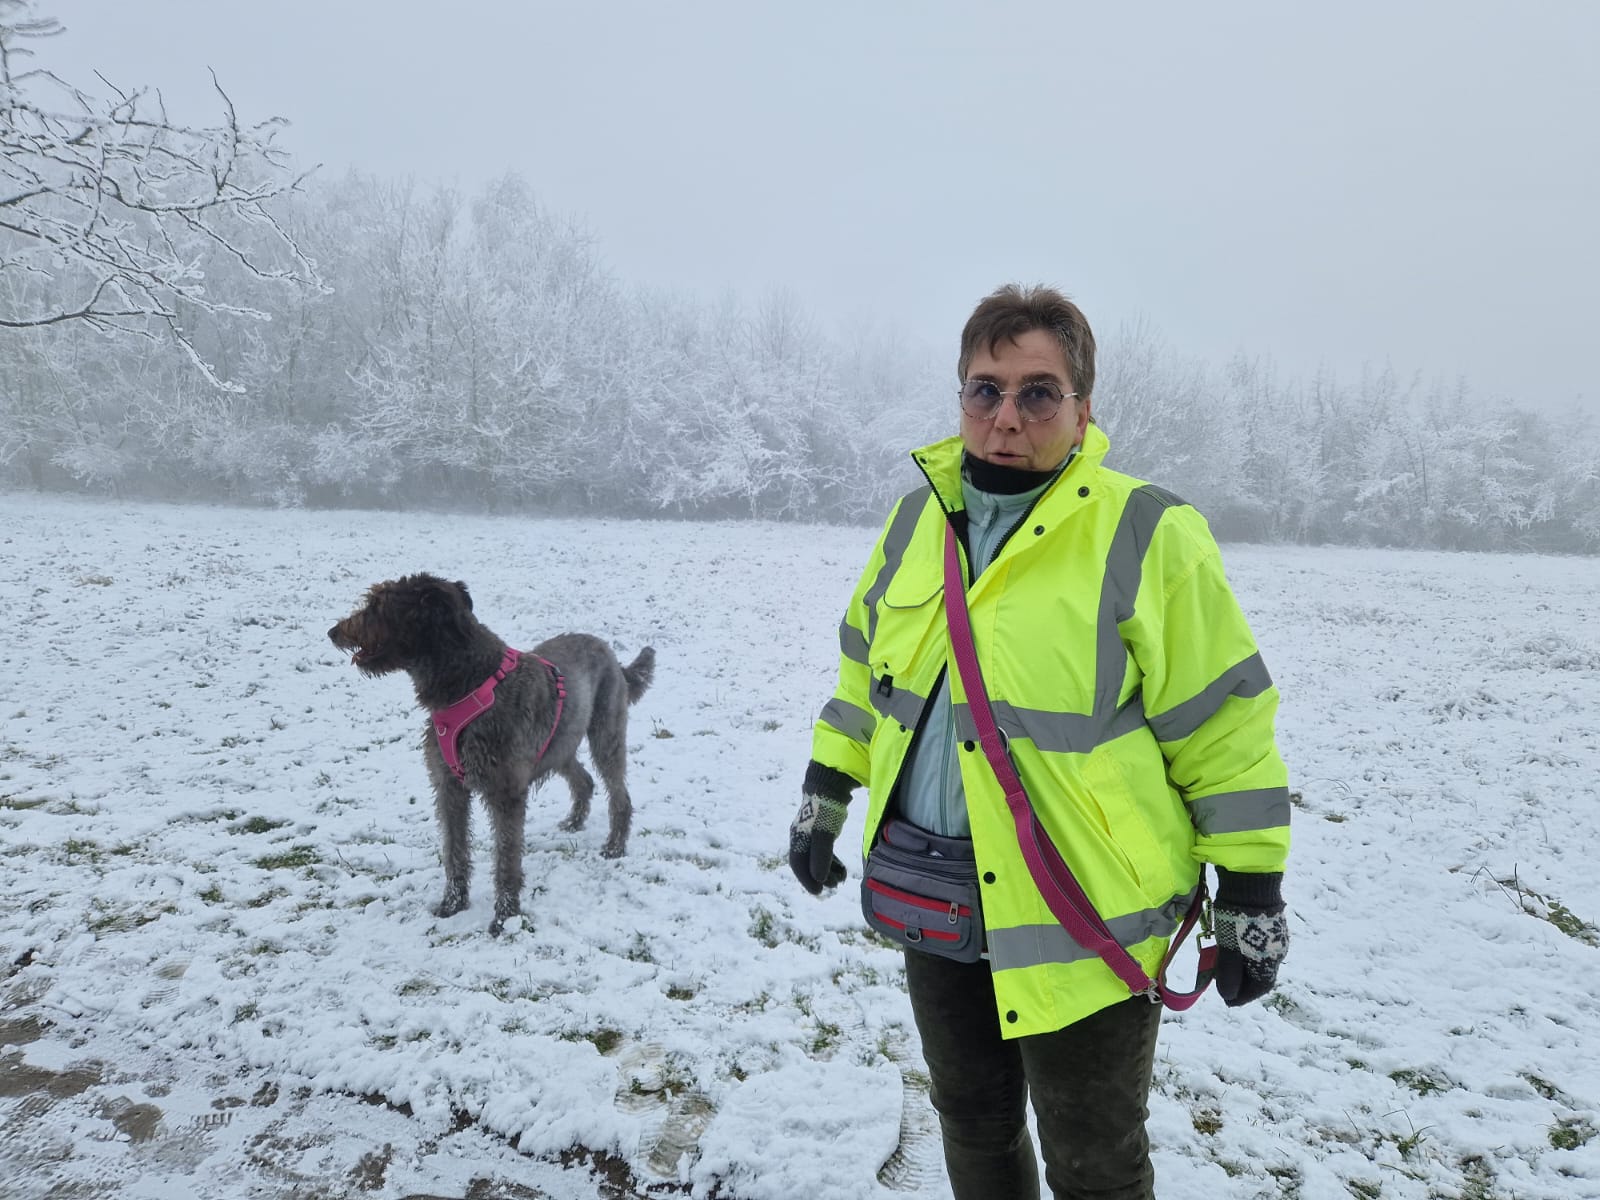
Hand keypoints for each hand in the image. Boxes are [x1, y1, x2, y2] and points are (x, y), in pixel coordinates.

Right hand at [788, 793, 847, 894]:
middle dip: (820, 877)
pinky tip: (841, 868)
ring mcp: (812, 834)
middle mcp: (802, 838)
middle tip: (835, 885)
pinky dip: (832, 862)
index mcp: (798, 838)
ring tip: (842, 878)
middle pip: (807, 864)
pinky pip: (824, 852)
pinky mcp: (822, 831)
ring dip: (828, 871)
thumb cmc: (825, 811)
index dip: (806, 879)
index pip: (798, 864)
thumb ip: (821, 857)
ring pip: (816, 859)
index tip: (818, 891)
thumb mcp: (824, 835)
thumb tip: (819, 879)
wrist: (830, 788)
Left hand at [1212, 869, 1287, 1006]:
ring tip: (1226, 968)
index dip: (1244, 996)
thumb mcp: (1229, 950)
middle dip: (1243, 983)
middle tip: (1225, 985)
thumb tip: (1228, 995)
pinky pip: (1258, 947)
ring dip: (1244, 968)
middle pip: (1261, 974)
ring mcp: (1275, 936)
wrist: (1249, 885)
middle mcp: (1277, 951)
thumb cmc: (1238, 920)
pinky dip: (1246, 955)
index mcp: (1269, 961)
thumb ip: (1229, 974)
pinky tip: (1233, 950)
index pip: (1260, 987)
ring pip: (1260, 960)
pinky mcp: (1270, 924)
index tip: (1228, 1000)